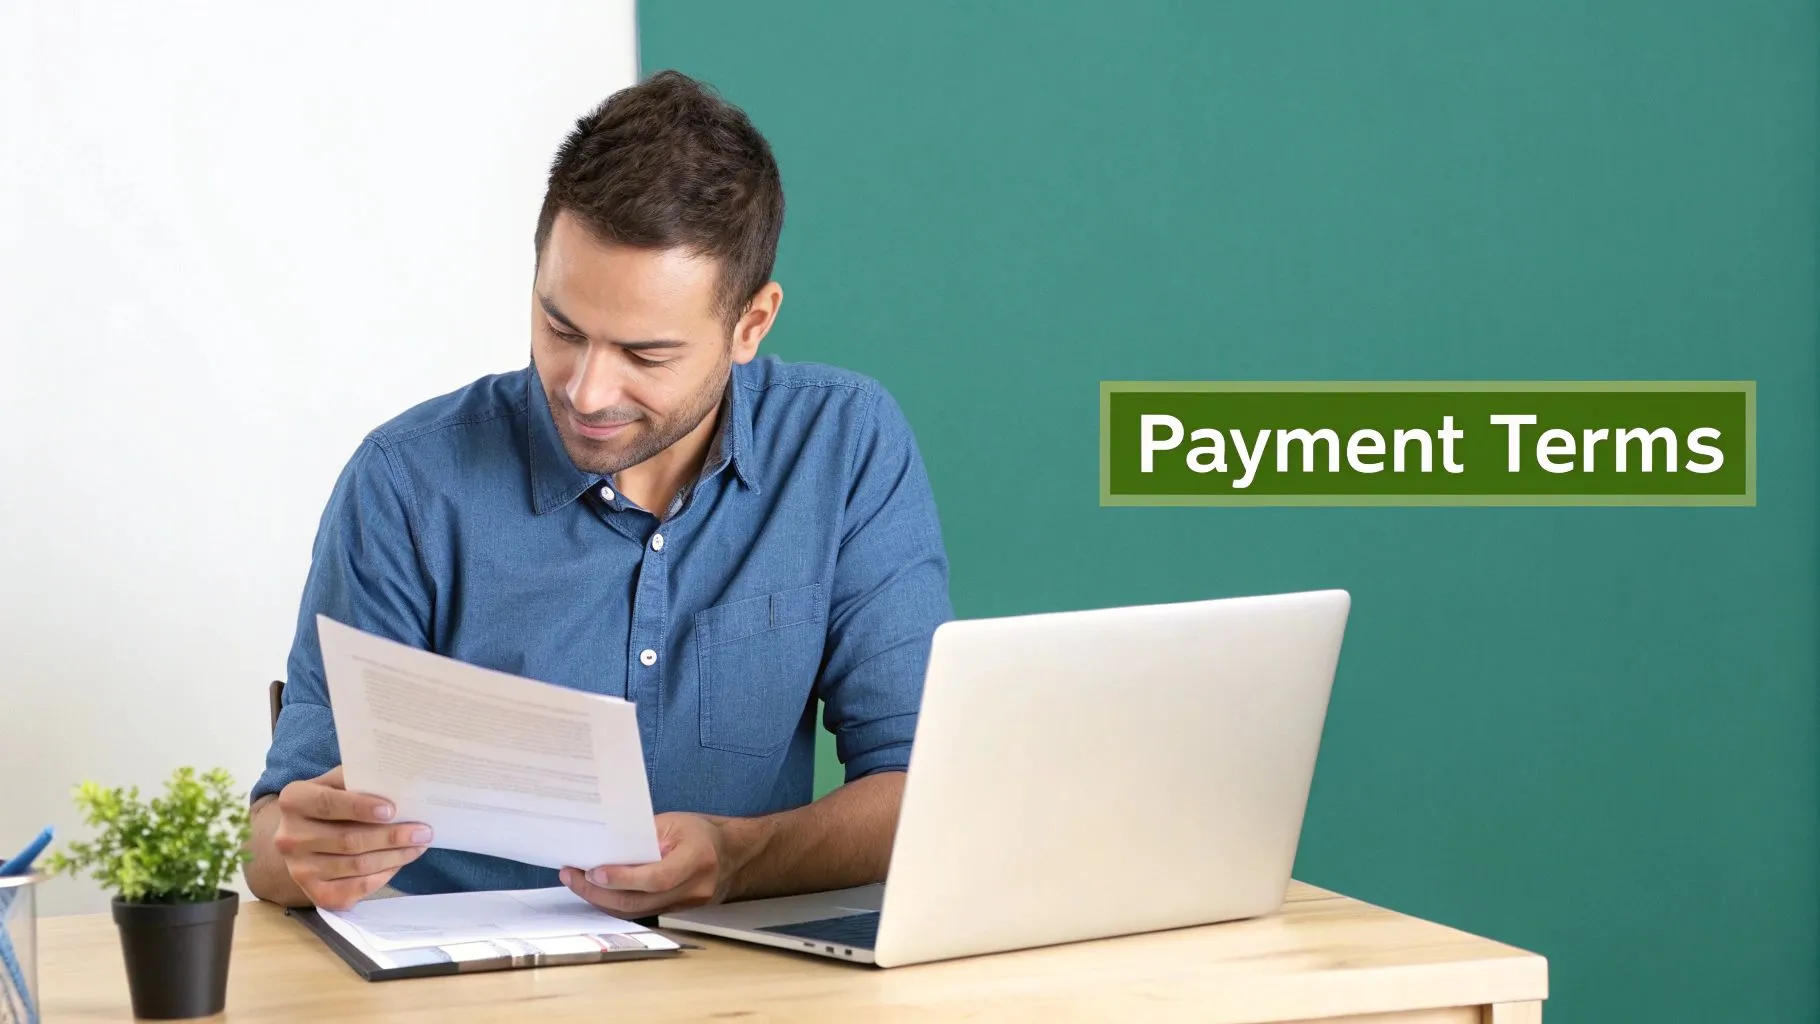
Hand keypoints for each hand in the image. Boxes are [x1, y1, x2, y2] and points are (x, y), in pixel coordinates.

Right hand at [270, 766, 431, 909]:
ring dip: (394, 856)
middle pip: (348, 840)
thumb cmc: (329, 802)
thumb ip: (358, 779)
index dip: (360, 808)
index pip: (328, 804)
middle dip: (391, 836)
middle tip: (423, 831)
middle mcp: (289, 838)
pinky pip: (356, 888)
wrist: (303, 838)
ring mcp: (300, 870)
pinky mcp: (315, 893)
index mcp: (294, 801)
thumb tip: (398, 780)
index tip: (392, 810)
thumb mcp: (335, 782)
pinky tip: (399, 862)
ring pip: (357, 865)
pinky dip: (383, 876)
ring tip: (419, 845)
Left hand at [560, 813, 732, 917]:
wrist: (730, 854)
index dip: (622, 878)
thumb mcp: (673, 823)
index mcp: (697, 859)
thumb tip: (604, 848)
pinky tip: (598, 892)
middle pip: (639, 902)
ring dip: (602, 900)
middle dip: (599, 892)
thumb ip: (642, 837)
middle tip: (573, 877)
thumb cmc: (700, 833)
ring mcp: (686, 907)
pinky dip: (616, 904)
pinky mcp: (676, 914)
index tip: (592, 872)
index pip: (656, 878)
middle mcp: (694, 889)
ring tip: (578, 883)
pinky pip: (641, 914)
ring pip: (636, 912)